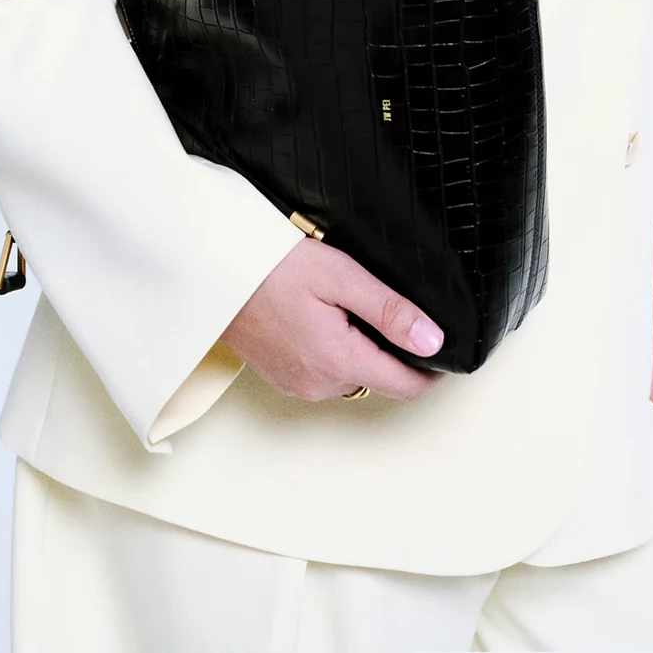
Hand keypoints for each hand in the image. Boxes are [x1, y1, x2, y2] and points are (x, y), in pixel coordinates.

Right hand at [221, 237, 446, 402]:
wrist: (209, 268)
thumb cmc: (271, 265)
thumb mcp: (340, 276)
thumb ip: (390, 311)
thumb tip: (435, 342)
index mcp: (339, 362)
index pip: (407, 386)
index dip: (433, 369)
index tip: (443, 345)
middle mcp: (319, 385)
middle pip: (379, 378)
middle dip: (393, 351)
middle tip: (387, 304)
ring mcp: (296, 385)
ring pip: (351, 375)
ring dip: (361, 350)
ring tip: (350, 304)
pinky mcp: (280, 376)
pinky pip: (323, 372)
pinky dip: (333, 351)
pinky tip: (322, 316)